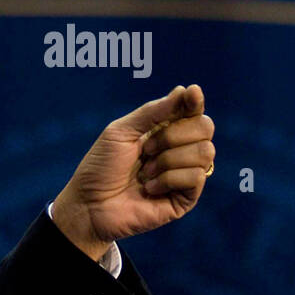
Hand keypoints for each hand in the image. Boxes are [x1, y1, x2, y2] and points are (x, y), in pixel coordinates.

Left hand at [52, 84, 213, 259]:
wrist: (89, 204)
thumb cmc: (101, 166)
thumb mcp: (122, 131)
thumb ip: (153, 111)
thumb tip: (187, 90)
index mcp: (166, 130)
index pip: (193, 111)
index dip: (195, 101)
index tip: (192, 94)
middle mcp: (181, 150)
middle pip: (205, 127)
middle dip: (172, 135)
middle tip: (145, 149)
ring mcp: (185, 175)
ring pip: (204, 152)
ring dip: (168, 160)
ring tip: (145, 173)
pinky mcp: (186, 199)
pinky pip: (197, 176)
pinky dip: (168, 179)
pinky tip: (150, 188)